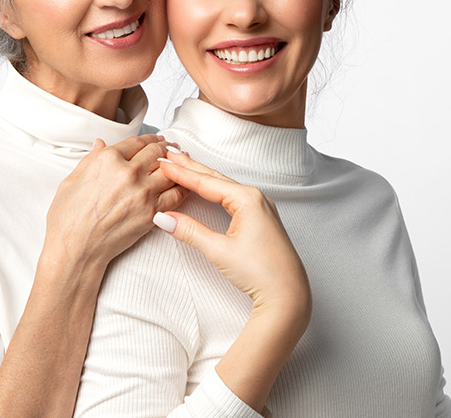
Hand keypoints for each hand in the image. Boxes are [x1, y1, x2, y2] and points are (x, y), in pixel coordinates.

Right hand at [42, 134, 186, 271]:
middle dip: (166, 147)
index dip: (149, 139)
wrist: (76, 250)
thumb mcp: (71, 181)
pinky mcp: (152, 213)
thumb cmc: (68, 219)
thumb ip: (90, 159)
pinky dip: (183, 187)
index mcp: (107, 160)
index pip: (136, 142)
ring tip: (183, 161)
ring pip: (170, 170)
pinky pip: (176, 194)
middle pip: (156, 153)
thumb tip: (100, 144)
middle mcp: (127, 173)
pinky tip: (185, 184)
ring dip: (178, 164)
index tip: (155, 140)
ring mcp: (142, 193)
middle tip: (171, 147)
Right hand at [154, 151, 310, 319]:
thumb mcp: (219, 251)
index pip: (206, 182)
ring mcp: (261, 207)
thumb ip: (190, 231)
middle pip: (215, 178)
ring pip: (224, 186)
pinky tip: (206, 188)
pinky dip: (214, 190)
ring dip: (202, 177)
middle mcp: (257, 198)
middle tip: (168, 156)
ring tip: (183, 166)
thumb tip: (164, 218)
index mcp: (248, 199)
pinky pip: (233, 197)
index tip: (163, 163)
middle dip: (190, 167)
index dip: (182, 173)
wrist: (288, 295)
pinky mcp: (261, 219)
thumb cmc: (261, 273)